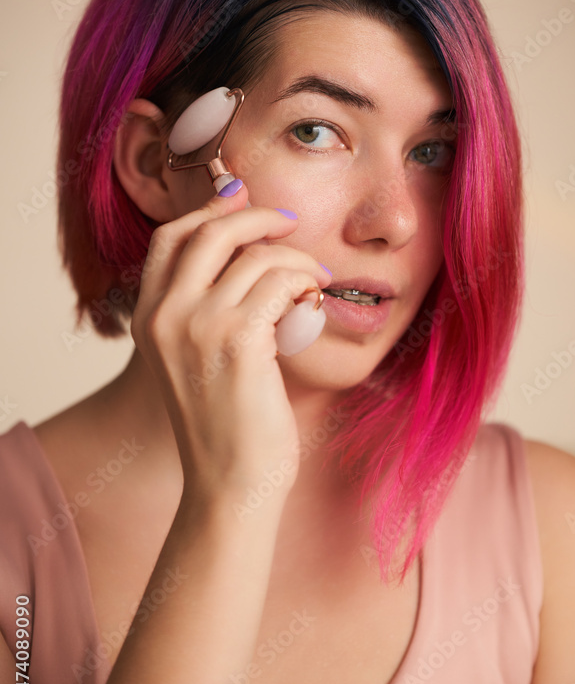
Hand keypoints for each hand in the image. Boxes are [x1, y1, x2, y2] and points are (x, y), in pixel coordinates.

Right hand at [130, 182, 331, 506]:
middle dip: (256, 216)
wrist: (231, 486)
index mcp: (149, 320)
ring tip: (316, 281)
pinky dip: (305, 282)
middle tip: (292, 223)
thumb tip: (250, 251)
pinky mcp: (237, 342)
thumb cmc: (229, 427)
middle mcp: (164, 318)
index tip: (244, 197)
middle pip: (208, 232)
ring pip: (255, 256)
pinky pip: (279, 281)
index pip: (170, 239)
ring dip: (297, 260)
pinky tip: (315, 300)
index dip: (209, 210)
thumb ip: (212, 308)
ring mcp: (196, 328)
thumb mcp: (202, 361)